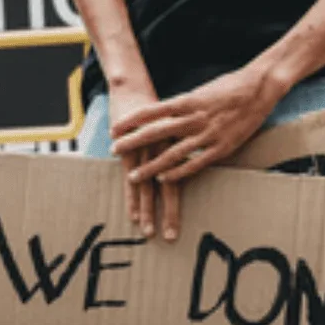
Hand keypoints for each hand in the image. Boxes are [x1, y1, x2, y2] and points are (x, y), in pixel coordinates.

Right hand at [105, 85, 182, 240]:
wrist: (133, 86)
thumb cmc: (158, 107)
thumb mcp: (180, 122)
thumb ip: (185, 144)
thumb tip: (194, 162)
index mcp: (182, 143)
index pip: (186, 179)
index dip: (183, 202)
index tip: (184, 222)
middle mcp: (167, 148)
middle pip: (169, 187)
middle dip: (169, 214)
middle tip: (169, 237)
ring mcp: (147, 149)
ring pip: (149, 185)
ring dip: (148, 210)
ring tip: (146, 231)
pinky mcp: (130, 146)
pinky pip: (131, 175)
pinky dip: (132, 195)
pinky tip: (132, 213)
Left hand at [112, 65, 283, 239]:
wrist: (259, 87)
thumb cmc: (229, 87)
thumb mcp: (201, 92)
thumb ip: (183, 105)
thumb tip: (166, 114)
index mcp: (187, 100)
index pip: (151, 111)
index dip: (132, 121)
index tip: (115, 129)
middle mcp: (193, 118)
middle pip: (156, 133)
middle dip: (133, 143)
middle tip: (114, 151)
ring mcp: (207, 134)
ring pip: (172, 154)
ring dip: (151, 166)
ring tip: (133, 175)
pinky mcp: (221, 147)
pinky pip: (195, 163)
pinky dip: (178, 172)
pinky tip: (164, 180)